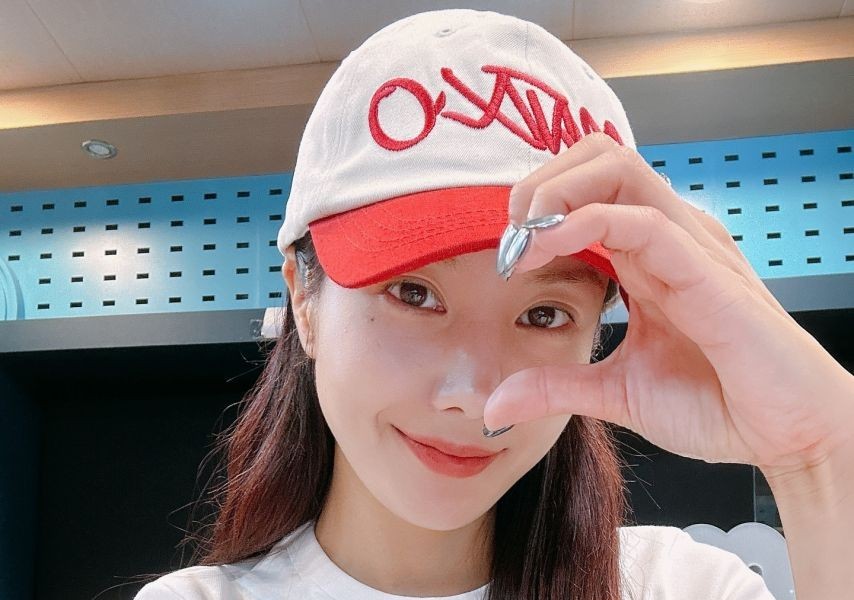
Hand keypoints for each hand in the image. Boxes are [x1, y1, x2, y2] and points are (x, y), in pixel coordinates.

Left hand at [483, 132, 853, 475]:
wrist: (790, 436)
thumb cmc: (722, 404)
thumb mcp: (616, 393)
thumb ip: (556, 386)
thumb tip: (495, 403)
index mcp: (647, 255)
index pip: (588, 189)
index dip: (536, 206)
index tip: (503, 254)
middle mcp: (667, 238)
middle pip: (599, 158)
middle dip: (541, 182)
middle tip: (509, 233)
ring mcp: (689, 246)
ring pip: (618, 168)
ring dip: (556, 191)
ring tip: (522, 236)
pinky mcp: (707, 271)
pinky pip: (642, 221)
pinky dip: (585, 221)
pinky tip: (547, 247)